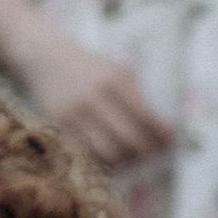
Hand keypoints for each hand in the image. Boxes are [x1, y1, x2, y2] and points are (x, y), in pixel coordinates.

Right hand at [19, 30, 174, 168]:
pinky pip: (88, 152)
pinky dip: (104, 159)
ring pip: (108, 152)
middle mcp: (96, 98)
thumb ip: (136, 93)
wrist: (47, 57)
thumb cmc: (90, 66)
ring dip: (126, 160)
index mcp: (115, 81)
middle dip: (147, 152)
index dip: (161, 134)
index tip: (170, 141)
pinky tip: (112, 157)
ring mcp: (76, 114)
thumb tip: (159, 126)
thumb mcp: (117, 69)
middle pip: (130, 139)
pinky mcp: (61, 126)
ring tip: (134, 158)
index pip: (146, 116)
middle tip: (155, 154)